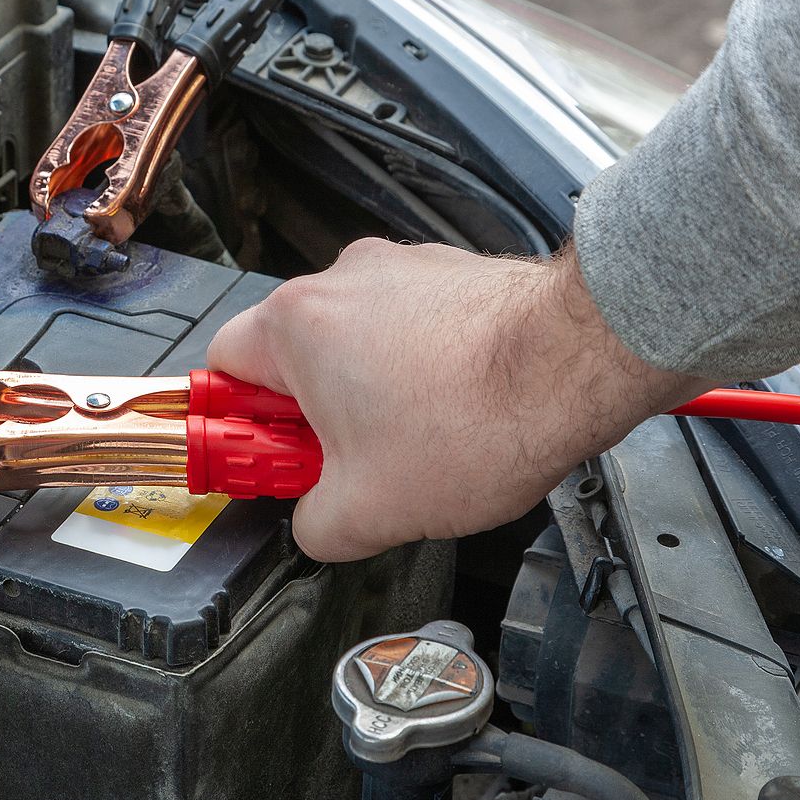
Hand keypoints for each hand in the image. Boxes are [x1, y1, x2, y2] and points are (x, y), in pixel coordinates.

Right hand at [206, 239, 713, 560]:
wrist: (578, 365)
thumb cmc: (482, 417)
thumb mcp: (367, 513)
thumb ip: (314, 527)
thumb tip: (315, 524)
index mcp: (296, 325)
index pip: (221, 367)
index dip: (235, 424)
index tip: (256, 456)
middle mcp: (342, 282)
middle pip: (292, 356)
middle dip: (313, 417)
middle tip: (341, 467)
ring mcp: (402, 272)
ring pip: (356, 342)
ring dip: (370, 394)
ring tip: (414, 446)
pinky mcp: (453, 276)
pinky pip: (411, 330)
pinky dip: (421, 372)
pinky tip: (455, 415)